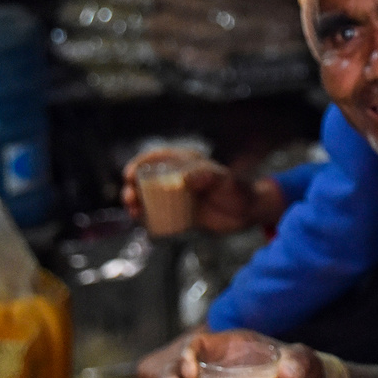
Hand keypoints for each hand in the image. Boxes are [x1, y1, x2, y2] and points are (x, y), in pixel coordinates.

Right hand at [121, 149, 284, 233]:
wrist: (248, 213)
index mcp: (187, 163)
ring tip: (133, 210)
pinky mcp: (179, 212)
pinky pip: (158, 213)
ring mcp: (178, 195)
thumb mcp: (224, 180)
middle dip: (133, 186)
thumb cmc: (238, 191)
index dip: (141, 163)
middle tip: (130, 197)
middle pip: (147, 178)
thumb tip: (185, 178)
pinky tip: (141, 220)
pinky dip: (146, 216)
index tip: (130, 174)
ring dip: (136, 201)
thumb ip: (208, 176)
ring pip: (149, 196)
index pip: (158, 157)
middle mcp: (179, 177)